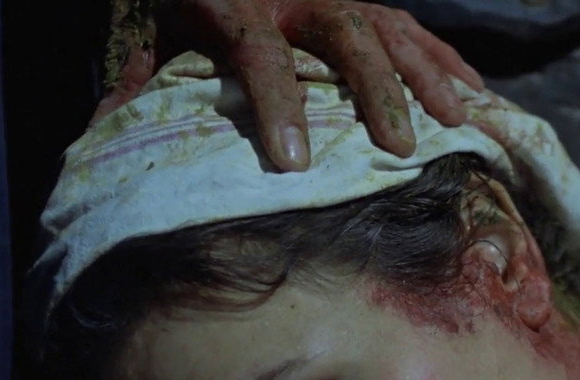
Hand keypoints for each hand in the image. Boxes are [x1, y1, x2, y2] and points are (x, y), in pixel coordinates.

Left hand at [92, 0, 485, 170]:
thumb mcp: (145, 28)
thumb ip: (136, 74)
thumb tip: (106, 131)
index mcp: (233, 2)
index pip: (259, 55)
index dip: (277, 107)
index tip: (294, 163)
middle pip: (346, 36)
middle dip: (378, 92)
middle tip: (402, 146)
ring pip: (389, 27)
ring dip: (428, 76)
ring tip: (458, 121)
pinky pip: (411, 25)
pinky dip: (444, 57)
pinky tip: (473, 90)